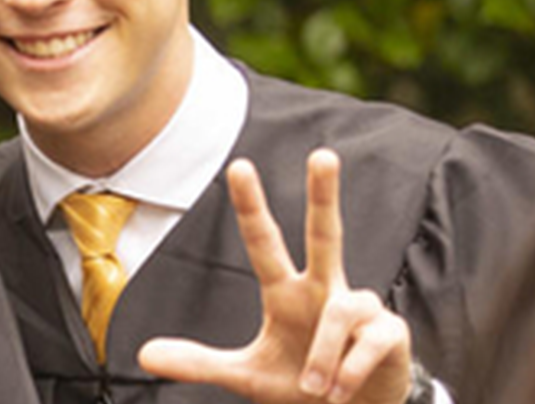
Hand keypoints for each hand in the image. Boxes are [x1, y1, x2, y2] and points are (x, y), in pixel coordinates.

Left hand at [139, 149, 412, 403]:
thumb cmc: (300, 385)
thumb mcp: (245, 375)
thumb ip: (200, 363)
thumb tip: (143, 355)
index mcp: (287, 294)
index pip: (265, 242)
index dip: (252, 207)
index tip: (239, 166)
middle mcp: (325, 291)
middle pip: (327, 234)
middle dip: (325, 195)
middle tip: (322, 154)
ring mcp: (362, 309)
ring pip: (341, 312)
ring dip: (323, 358)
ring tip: (314, 389)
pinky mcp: (390, 333)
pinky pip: (367, 344)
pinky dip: (348, 372)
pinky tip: (341, 392)